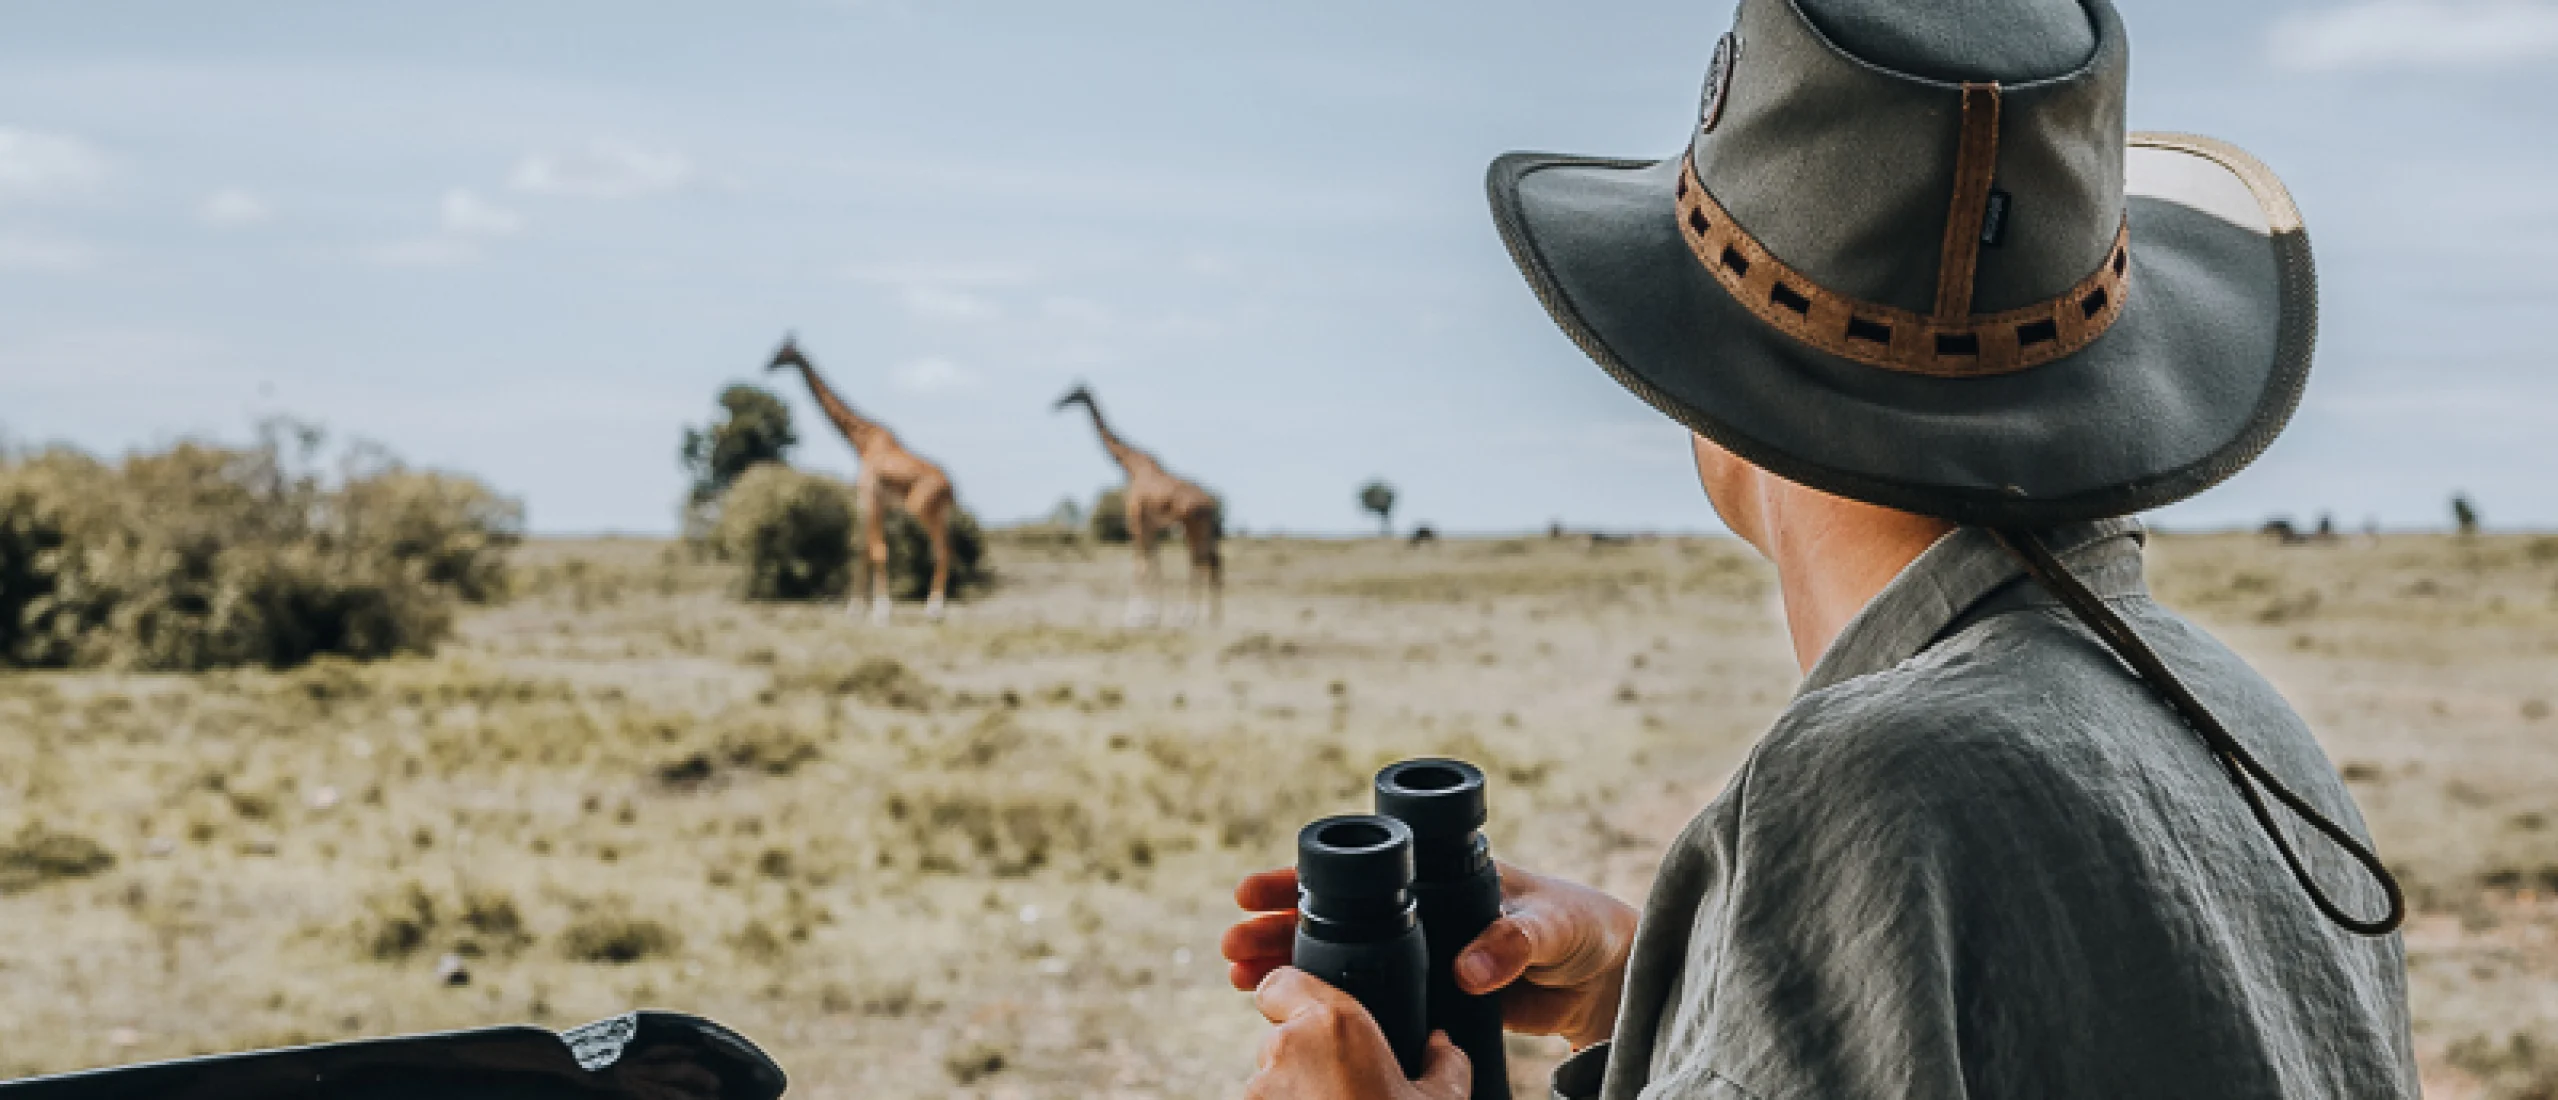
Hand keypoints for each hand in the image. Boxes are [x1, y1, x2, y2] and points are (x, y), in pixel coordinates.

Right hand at [1222, 862, 1638, 1049]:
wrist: (1606, 978)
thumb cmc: (1583, 929)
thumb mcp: (1554, 926)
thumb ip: (1514, 941)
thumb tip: (1468, 968)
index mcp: (1440, 875)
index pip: (1357, 868)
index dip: (1300, 876)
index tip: (1256, 889)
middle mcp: (1419, 907)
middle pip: (1331, 912)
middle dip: (1276, 926)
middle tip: (1233, 946)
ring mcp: (1419, 949)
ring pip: (1339, 953)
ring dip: (1288, 963)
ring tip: (1239, 979)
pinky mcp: (1428, 989)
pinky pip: (1366, 990)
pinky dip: (1326, 997)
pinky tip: (1287, 1008)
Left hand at [1243, 966, 1469, 1098]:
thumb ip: (1446, 1064)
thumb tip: (1443, 1045)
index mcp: (1334, 1025)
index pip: (1280, 983)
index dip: (1292, 997)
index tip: (1317, 1022)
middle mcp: (1286, 1050)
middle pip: (1280, 1037)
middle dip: (1306, 1059)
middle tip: (1345, 1090)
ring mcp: (1258, 1093)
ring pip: (1270, 1082)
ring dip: (1295, 1095)